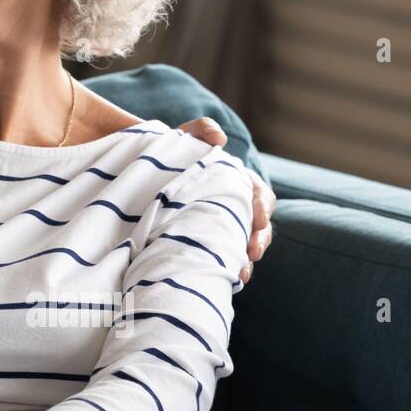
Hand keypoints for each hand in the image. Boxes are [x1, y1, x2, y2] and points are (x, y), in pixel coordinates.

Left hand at [177, 117, 275, 283]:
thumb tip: (218, 138)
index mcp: (237, 183)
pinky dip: (222, 268)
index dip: (262, 207)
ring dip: (244, 261)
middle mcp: (235, 207)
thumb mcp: (186, 136)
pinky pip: (220, 258)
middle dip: (259, 240)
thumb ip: (201, 130)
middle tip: (252, 252)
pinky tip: (216, 279)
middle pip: (258, 227)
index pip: (260, 196)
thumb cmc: (175, 153)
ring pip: (242, 246)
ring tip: (239, 275)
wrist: (148, 171)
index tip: (258, 217)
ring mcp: (222, 226)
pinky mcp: (205, 241)